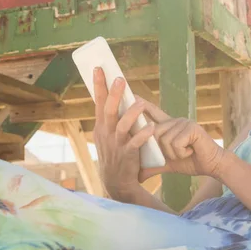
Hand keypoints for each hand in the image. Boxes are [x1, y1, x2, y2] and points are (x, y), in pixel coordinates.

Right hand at [92, 68, 154, 198]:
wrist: (116, 181)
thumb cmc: (114, 153)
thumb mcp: (106, 134)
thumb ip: (110, 117)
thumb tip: (114, 94)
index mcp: (101, 126)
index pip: (98, 102)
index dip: (99, 85)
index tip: (99, 68)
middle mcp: (106, 133)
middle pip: (108, 110)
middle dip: (114, 94)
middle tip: (120, 78)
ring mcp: (116, 144)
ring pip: (122, 126)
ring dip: (132, 113)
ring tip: (141, 102)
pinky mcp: (128, 155)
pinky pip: (135, 143)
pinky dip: (143, 134)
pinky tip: (151, 127)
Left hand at [137, 97, 226, 180]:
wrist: (212, 166)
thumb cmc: (191, 162)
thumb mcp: (167, 164)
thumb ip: (152, 166)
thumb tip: (137, 176)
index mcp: (169, 126)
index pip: (153, 112)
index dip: (143, 105)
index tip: (133, 96)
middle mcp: (175, 121)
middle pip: (154, 132)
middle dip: (162, 150)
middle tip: (177, 154)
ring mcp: (184, 123)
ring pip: (165, 140)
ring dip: (174, 153)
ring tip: (185, 153)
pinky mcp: (192, 128)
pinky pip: (176, 143)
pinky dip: (182, 153)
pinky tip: (191, 151)